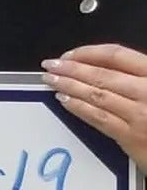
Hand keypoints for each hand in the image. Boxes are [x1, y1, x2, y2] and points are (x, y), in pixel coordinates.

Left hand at [42, 44, 146, 170]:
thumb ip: (135, 74)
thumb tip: (100, 64)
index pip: (116, 55)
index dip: (88, 53)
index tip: (69, 54)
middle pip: (101, 75)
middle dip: (71, 68)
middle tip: (50, 65)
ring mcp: (138, 115)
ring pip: (96, 94)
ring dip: (69, 86)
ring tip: (51, 80)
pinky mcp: (131, 137)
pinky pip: (99, 118)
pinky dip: (78, 107)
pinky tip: (64, 100)